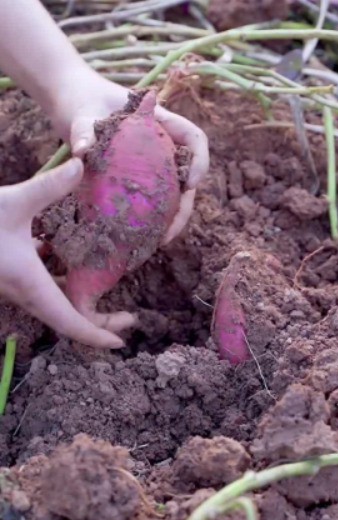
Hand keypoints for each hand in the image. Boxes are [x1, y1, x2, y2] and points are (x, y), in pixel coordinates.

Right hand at [0, 158, 124, 348]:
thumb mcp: (12, 202)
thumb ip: (50, 187)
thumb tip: (82, 164)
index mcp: (29, 283)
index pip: (69, 322)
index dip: (96, 335)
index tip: (120, 342)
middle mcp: (23, 292)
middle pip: (67, 317)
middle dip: (98, 320)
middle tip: (129, 315)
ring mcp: (13, 287)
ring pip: (54, 301)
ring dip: (81, 299)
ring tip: (107, 286)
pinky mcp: (8, 275)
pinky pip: (40, 285)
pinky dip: (60, 279)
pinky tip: (65, 256)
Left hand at [52, 74, 208, 243]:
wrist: (71, 105)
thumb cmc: (82, 102)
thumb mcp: (83, 115)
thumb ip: (84, 131)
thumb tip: (82, 152)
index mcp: (160, 122)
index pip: (194, 138)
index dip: (201, 161)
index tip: (191, 183)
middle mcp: (162, 145)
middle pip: (187, 176)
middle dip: (184, 207)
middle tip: (169, 233)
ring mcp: (151, 163)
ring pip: (173, 193)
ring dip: (170, 219)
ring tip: (157, 242)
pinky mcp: (137, 178)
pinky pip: (152, 200)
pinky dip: (151, 219)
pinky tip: (140, 236)